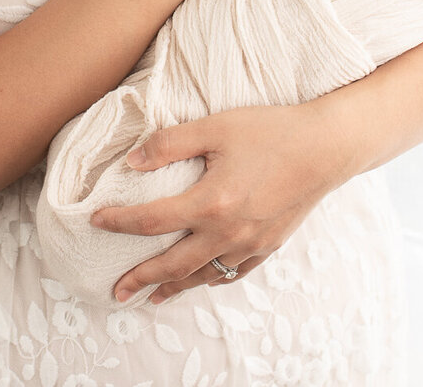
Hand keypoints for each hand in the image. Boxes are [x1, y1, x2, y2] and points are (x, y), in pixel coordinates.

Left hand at [90, 101, 346, 304]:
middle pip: (173, 264)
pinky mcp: (269, 244)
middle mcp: (228, 232)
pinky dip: (212, 279)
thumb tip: (131, 161)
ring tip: (152, 296)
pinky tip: (204, 278)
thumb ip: (170, 143)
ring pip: (203, 275)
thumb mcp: (217, 126)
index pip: (151, 220)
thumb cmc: (272, 130)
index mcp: (210, 203)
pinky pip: (234, 273)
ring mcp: (250, 243)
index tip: (95, 221)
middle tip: (116, 290)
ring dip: (174, 287)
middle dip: (141, 278)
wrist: (327, 146)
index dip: (119, 222)